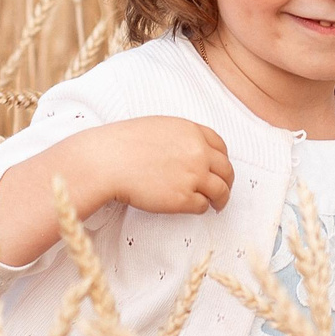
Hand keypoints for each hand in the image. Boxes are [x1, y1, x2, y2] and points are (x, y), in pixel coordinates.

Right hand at [79, 117, 232, 215]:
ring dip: (220, 199)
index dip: (222, 160)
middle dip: (226, 182)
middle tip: (222, 191)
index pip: (220, 146)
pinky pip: (202, 206)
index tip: (219, 169)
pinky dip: (200, 208)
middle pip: (226, 170)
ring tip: (216, 205)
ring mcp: (193, 176)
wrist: (107, 161)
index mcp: (192, 132)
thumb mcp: (158, 127)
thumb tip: (189, 151)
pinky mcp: (183, 199)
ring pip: (220, 190)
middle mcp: (198, 152)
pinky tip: (191, 207)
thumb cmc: (123, 144)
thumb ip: (180, 137)